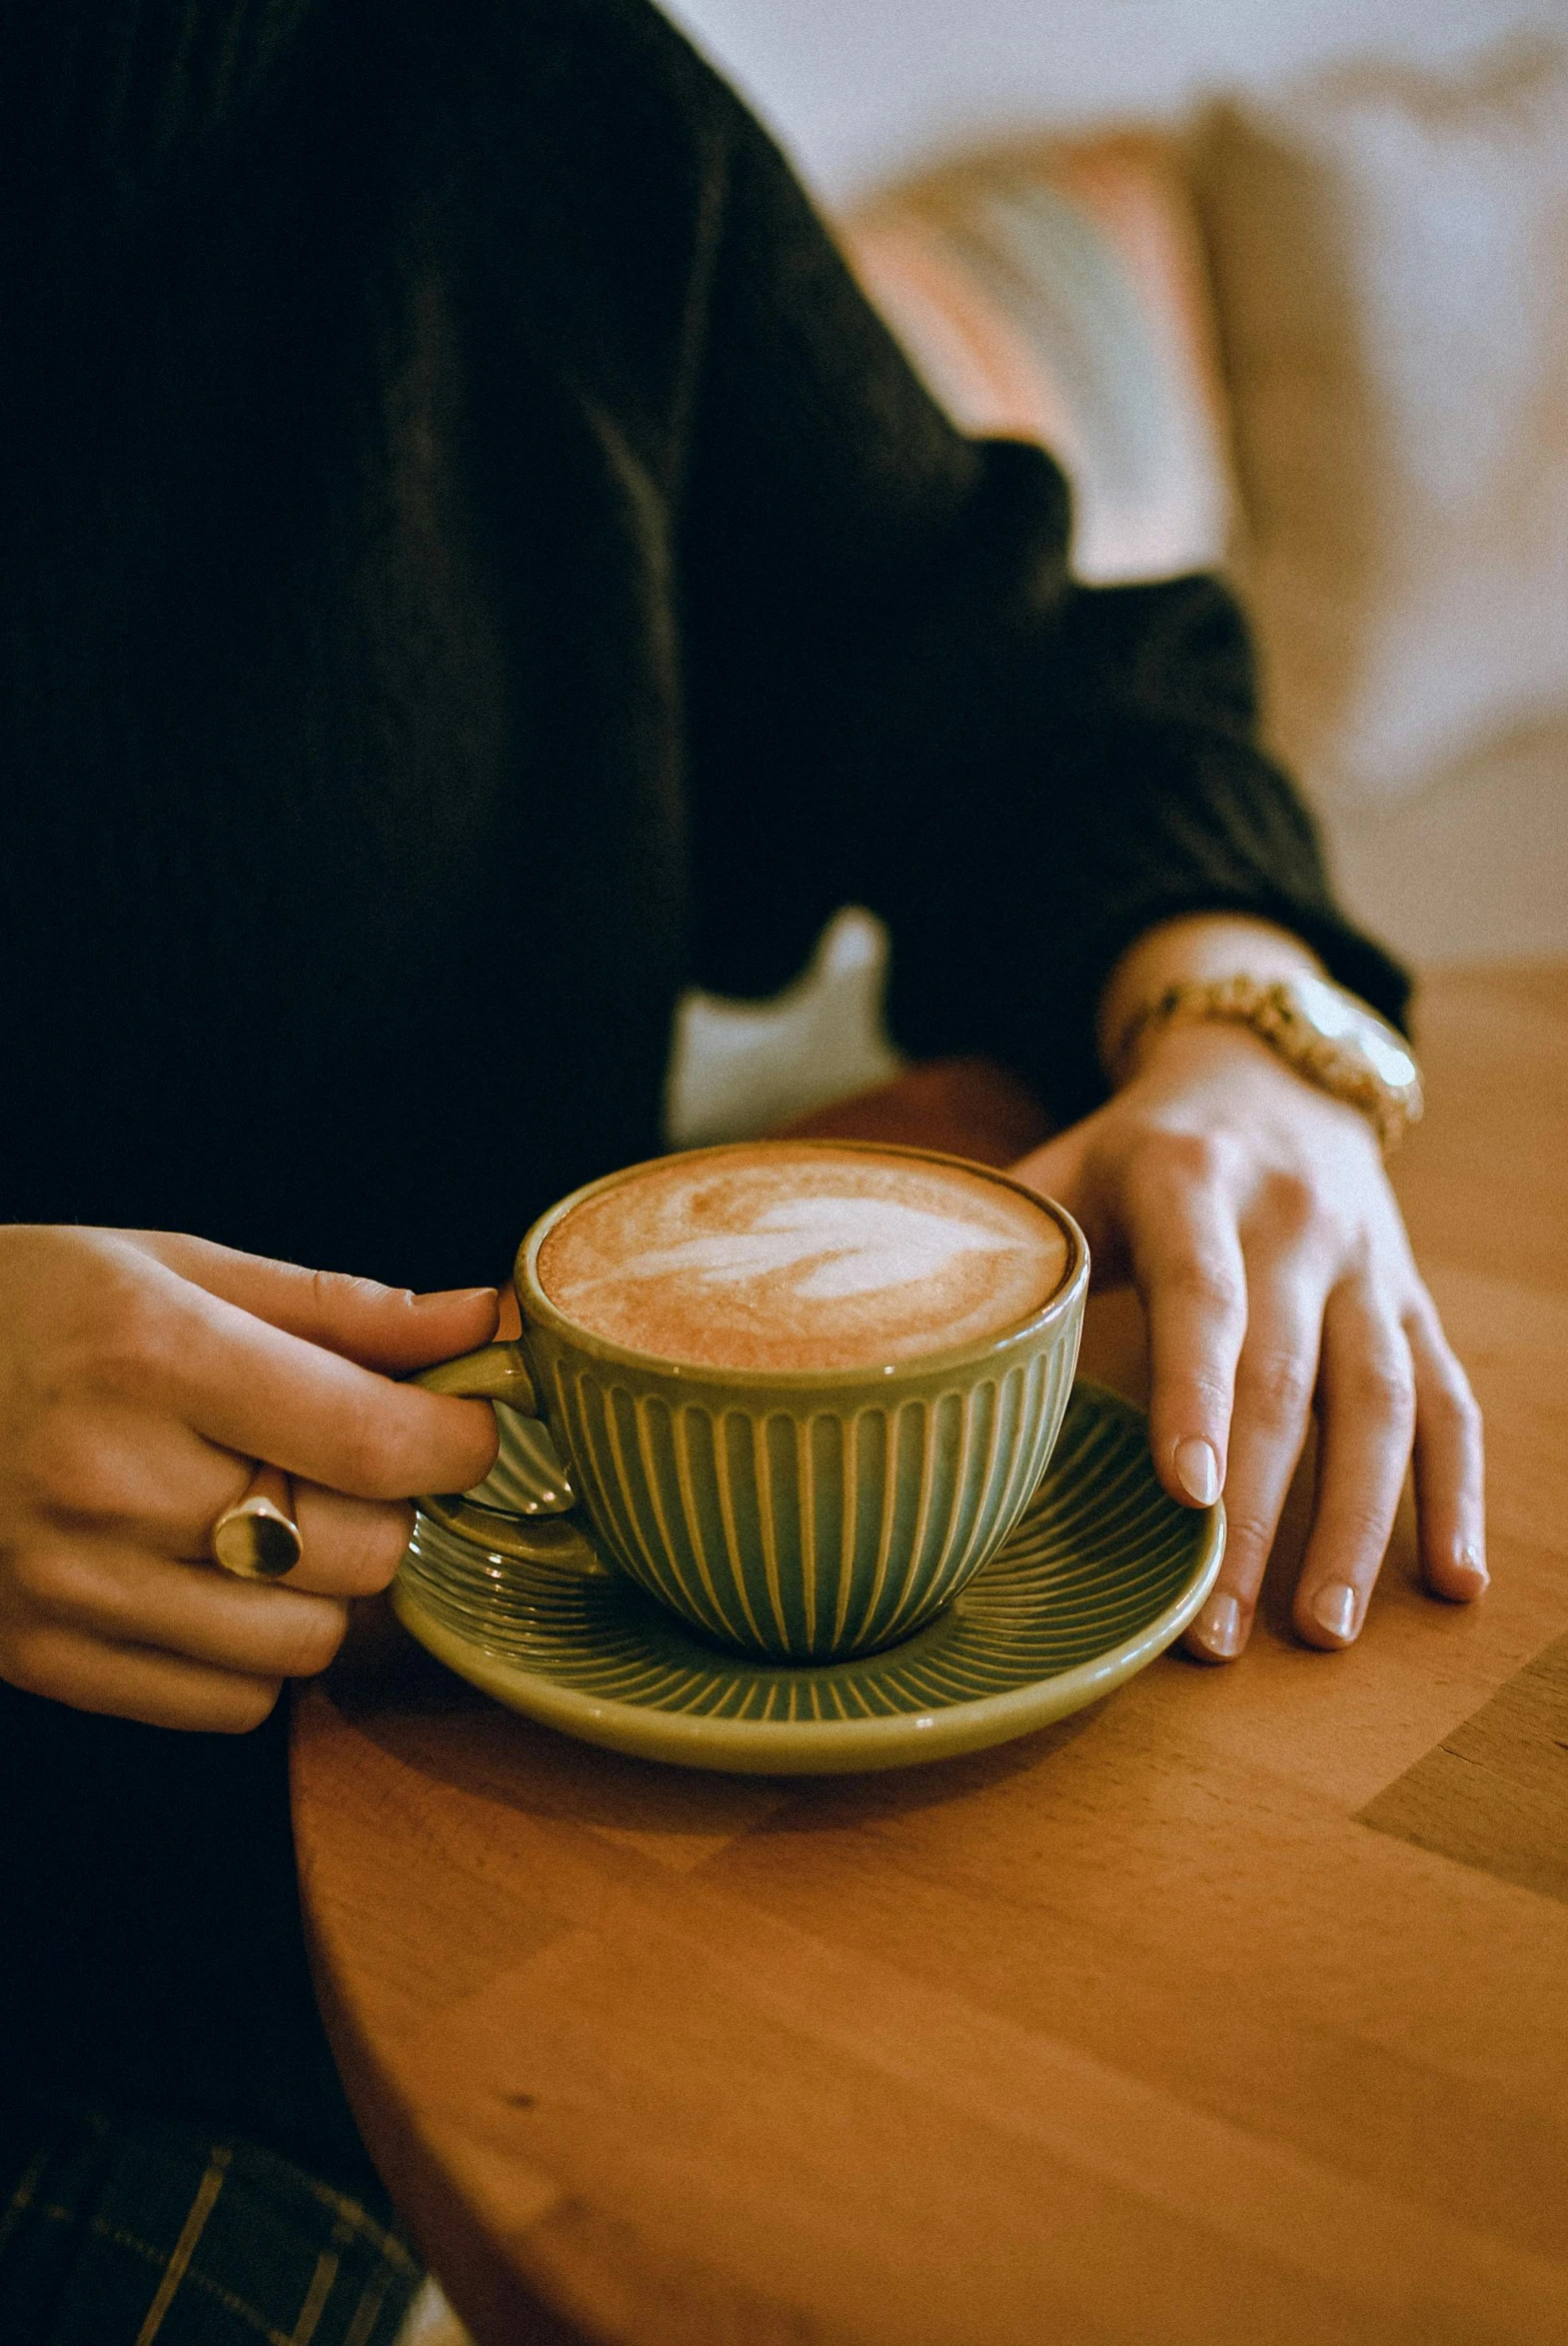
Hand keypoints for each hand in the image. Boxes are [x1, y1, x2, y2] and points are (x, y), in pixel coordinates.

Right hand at [0, 1227, 500, 1730]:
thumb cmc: (16, 1309)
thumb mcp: (168, 1267)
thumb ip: (337, 1308)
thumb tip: (479, 1323)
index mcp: (157, 1357)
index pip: (378, 1446)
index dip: (461, 1444)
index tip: (468, 1427)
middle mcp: (116, 1481)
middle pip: (362, 1553)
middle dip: (392, 1511)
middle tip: (352, 1465)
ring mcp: (74, 1585)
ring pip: (308, 1642)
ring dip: (326, 1589)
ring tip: (273, 1520)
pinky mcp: (45, 1658)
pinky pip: (230, 1705)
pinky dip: (253, 1656)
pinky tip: (211, 1583)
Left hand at [1012, 1019, 1485, 1658]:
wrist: (1272, 1071)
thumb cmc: (1140, 1150)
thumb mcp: (1067, 1164)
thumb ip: (997, 1242)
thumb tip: (876, 1327)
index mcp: (1192, 1180)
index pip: (1203, 1293)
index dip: (1195, 1392)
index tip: (1183, 1492)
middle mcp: (1296, 1221)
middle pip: (1288, 1376)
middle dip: (1255, 1510)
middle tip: (1218, 1628)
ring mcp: (1368, 1266)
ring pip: (1381, 1402)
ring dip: (1358, 1524)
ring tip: (1324, 1631)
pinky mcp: (1412, 1304)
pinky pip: (1449, 1401)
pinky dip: (1454, 1493)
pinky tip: (1450, 1581)